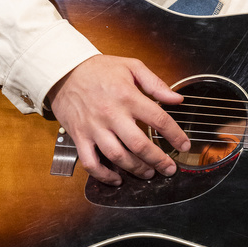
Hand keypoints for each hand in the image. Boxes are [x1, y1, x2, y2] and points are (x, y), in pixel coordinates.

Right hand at [46, 54, 189, 185]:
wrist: (64, 72)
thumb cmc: (99, 69)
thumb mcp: (131, 67)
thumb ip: (156, 84)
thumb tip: (177, 99)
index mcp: (127, 96)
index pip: (158, 119)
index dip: (174, 135)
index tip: (184, 145)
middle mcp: (111, 115)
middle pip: (139, 144)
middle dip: (158, 160)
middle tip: (170, 168)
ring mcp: (94, 128)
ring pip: (117, 156)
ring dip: (136, 169)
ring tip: (149, 173)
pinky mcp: (79, 137)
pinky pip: (91, 163)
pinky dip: (104, 175)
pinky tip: (117, 179)